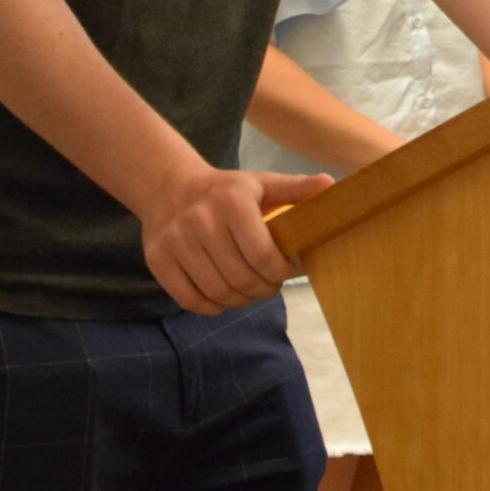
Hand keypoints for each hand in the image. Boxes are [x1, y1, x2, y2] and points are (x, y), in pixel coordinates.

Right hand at [141, 164, 329, 315]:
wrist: (169, 187)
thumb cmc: (226, 190)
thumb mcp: (262, 183)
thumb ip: (296, 188)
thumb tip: (332, 187)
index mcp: (232, 202)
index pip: (263, 256)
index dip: (280, 273)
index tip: (287, 271)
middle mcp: (201, 221)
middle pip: (241, 278)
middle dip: (264, 290)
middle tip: (270, 286)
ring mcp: (176, 242)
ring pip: (217, 292)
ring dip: (240, 300)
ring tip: (250, 291)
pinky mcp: (158, 260)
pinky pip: (190, 299)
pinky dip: (212, 307)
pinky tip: (224, 297)